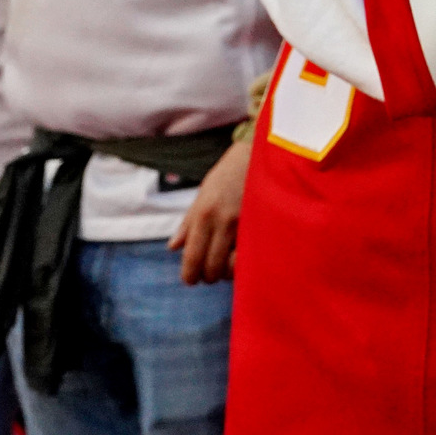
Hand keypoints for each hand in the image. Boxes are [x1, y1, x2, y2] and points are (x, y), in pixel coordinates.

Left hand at [170, 138, 250, 283]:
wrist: (260, 154)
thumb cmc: (228, 174)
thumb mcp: (204, 194)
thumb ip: (189, 222)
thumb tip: (173, 247)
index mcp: (204, 213)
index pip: (193, 256)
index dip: (190, 274)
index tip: (190, 280)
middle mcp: (223, 221)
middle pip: (212, 266)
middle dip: (208, 276)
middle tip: (208, 275)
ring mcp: (245, 224)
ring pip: (233, 266)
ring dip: (227, 273)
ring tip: (226, 267)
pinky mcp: (263, 225)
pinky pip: (251, 256)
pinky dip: (245, 264)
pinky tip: (243, 259)